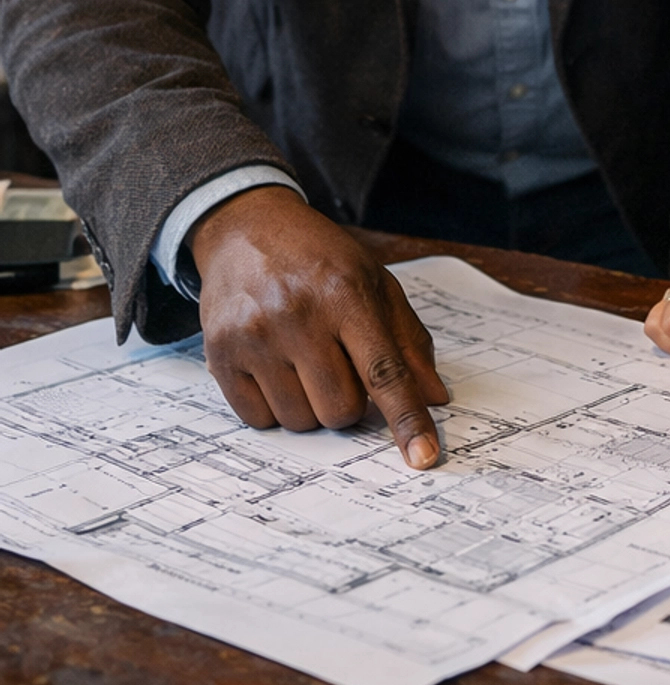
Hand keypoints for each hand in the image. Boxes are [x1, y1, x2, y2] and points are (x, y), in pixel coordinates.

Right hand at [192, 188, 449, 468]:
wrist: (247, 228)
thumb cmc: (320, 259)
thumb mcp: (375, 282)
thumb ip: (408, 340)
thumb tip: (435, 397)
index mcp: (347, 294)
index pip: (385, 371)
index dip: (407, 419)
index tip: (423, 456)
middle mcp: (298, 315)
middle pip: (341, 409)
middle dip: (349, 401)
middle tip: (337, 364)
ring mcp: (254, 336)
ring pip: (300, 421)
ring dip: (310, 404)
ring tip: (302, 360)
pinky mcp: (220, 353)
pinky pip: (258, 419)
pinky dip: (273, 405)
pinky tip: (273, 366)